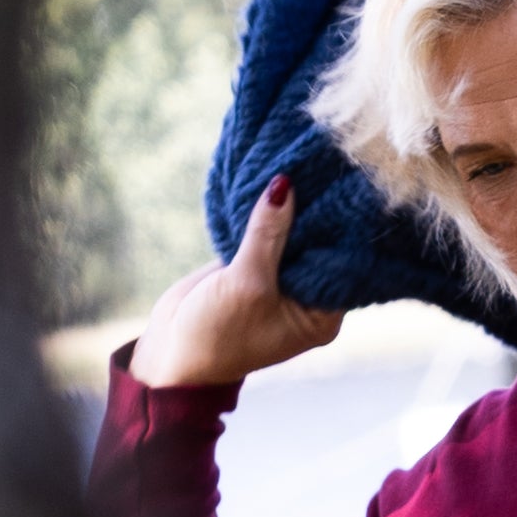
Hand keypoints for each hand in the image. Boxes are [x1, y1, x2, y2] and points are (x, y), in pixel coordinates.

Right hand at [127, 176, 343, 389]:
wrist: (170, 355)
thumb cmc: (217, 333)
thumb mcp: (247, 282)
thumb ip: (267, 234)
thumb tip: (284, 185)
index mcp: (320, 314)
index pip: (345, 263)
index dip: (345, 227)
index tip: (346, 186)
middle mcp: (306, 297)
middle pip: (318, 246)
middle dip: (315, 212)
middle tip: (324, 164)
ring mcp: (278, 281)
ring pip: (289, 237)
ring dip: (288, 208)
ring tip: (299, 160)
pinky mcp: (251, 267)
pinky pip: (262, 234)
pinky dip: (263, 213)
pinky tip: (268, 177)